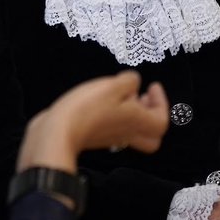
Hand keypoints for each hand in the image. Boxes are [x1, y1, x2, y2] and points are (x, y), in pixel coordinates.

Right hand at [16, 71, 169, 172]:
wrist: (57, 133)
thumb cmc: (88, 108)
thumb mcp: (112, 86)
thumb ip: (129, 81)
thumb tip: (133, 83)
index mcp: (136, 122)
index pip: (162, 121)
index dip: (162, 102)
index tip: (151, 85)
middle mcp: (127, 133)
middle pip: (151, 136)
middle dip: (150, 115)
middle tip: (141, 96)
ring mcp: (110, 137)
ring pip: (132, 131)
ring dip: (132, 113)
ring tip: (120, 95)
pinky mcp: (93, 136)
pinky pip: (113, 128)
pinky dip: (114, 114)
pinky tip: (101, 100)